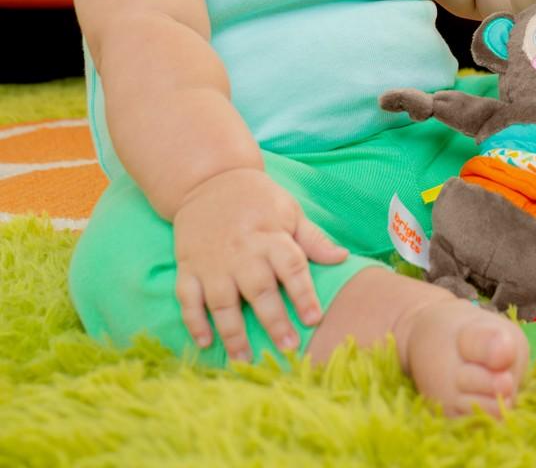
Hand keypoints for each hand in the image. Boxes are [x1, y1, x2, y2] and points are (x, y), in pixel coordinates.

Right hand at [172, 167, 347, 360]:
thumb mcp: (290, 211)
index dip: (304, 294)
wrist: (210, 180)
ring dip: (234, 333)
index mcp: (271, 236)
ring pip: (223, 302)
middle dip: (275, 321)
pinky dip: (194, 322)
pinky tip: (205, 343)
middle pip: (259, 290)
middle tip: (289, 349)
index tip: (315, 318)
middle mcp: (242, 252)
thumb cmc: (258, 199)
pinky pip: (188, 299)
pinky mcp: (188, 267)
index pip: (291, 268)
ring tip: (246, 361)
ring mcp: (212, 262)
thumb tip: (343, 258)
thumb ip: (313, 239)